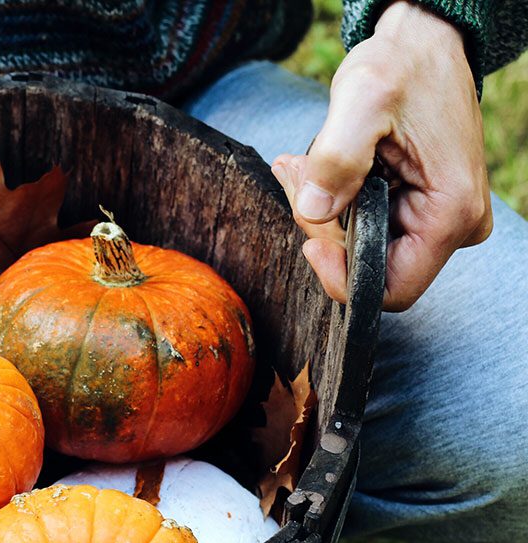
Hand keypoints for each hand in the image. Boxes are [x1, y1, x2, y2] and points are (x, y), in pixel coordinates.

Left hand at [271, 0, 491, 310]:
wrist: (421, 46)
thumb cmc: (400, 67)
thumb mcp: (363, 99)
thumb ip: (337, 158)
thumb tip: (313, 212)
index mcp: (450, 213)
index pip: (392, 290)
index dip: (342, 277)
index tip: (308, 236)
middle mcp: (452, 226)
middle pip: (370, 267)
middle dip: (322, 230)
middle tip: (296, 175)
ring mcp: (435, 220)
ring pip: (361, 247)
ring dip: (321, 212)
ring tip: (302, 165)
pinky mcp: (417, 210)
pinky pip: (364, 227)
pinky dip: (333, 202)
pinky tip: (315, 168)